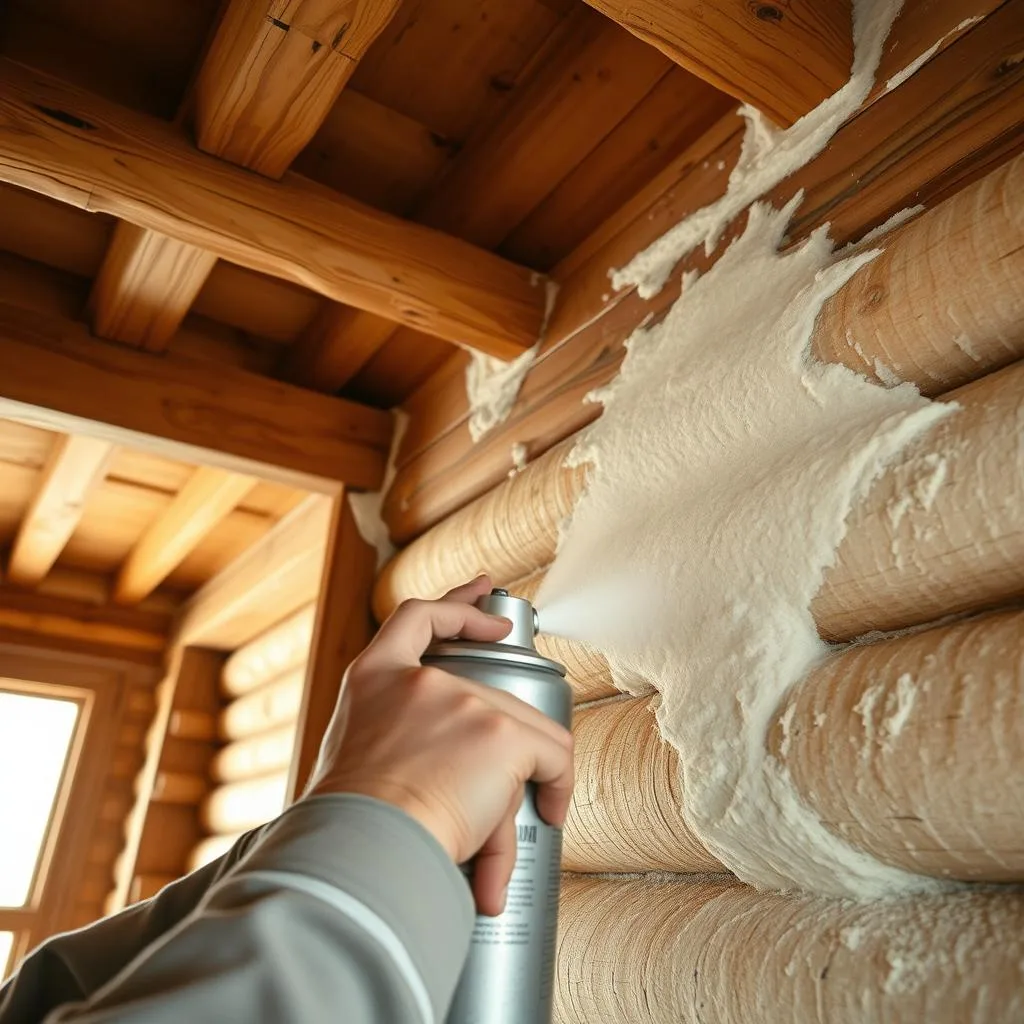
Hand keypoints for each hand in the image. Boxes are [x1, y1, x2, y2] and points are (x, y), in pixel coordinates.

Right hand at [304, 575, 574, 915]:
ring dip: (517, 774)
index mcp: (373, 677)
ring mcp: (463, 701)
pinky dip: (557, 785)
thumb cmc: (353, 827)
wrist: (365, 851)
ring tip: (499, 826)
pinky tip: (550, 810)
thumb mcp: (355, 769)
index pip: (417, 617)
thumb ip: (396, 757)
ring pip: (521, 730)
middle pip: (489, 693)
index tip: (486, 594)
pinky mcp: (500, 733)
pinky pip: (552, 755)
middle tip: (505, 772)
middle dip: (502, 732)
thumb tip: (428, 785)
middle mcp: (420, 680)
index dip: (459, 604)